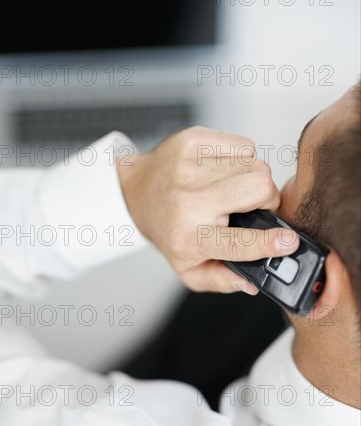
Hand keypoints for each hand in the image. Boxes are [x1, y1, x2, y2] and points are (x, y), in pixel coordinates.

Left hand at [117, 126, 298, 293]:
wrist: (137, 193)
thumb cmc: (168, 230)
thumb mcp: (188, 268)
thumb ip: (220, 280)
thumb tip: (250, 283)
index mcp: (190, 238)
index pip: (237, 243)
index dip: (268, 242)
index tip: (288, 241)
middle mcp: (189, 201)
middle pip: (260, 187)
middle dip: (267, 198)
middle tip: (251, 206)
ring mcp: (189, 167)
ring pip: (255, 164)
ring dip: (252, 178)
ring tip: (232, 188)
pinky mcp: (193, 141)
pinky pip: (243, 145)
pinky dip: (241, 157)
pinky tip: (225, 170)